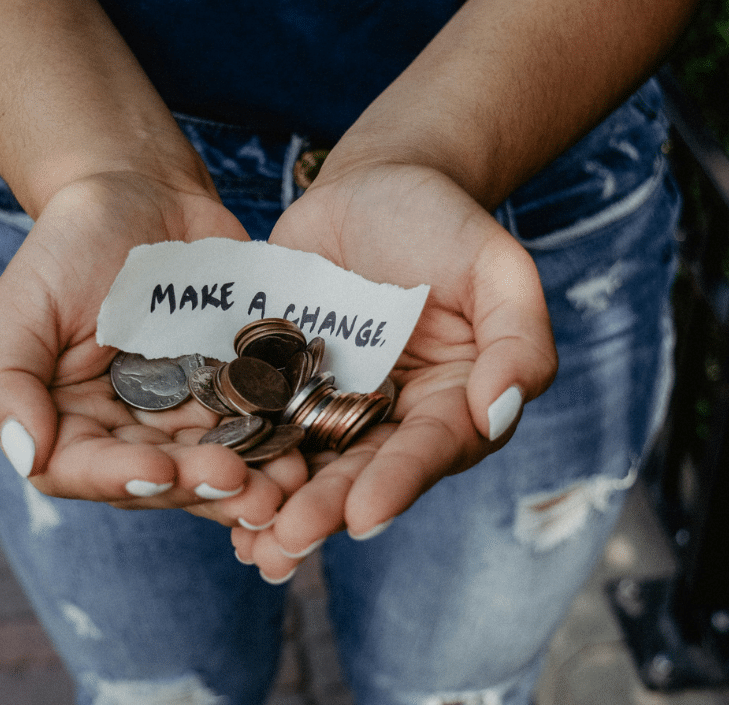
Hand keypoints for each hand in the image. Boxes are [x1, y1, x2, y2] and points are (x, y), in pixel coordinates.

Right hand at [0, 173, 306, 527]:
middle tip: (242, 486)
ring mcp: (185, 413)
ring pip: (214, 463)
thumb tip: (26, 454)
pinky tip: (305, 452)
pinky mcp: (233, 389)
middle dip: (200, 486)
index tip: (161, 471)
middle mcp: (127, 430)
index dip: (121, 479)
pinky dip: (278, 441)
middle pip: (160, 478)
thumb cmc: (71, 245)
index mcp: (69, 421)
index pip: (84, 470)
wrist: (143, 194)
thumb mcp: (23, 304)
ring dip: (251, 483)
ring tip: (285, 486)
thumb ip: (4, 381)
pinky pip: (256, 424)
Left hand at [233, 162, 557, 579]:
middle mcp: (393, 416)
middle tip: (287, 542)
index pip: (430, 449)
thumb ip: (518, 339)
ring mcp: (333, 401)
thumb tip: (498, 412)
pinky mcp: (283, 381)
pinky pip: (261, 422)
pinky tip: (210, 488)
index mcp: (452, 401)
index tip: (364, 515)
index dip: (399, 483)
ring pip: (308, 462)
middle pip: (362, 470)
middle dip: (326, 509)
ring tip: (248, 542)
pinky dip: (241, 455)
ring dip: (278, 503)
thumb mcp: (496, 267)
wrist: (373, 186)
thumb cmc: (443, 222)